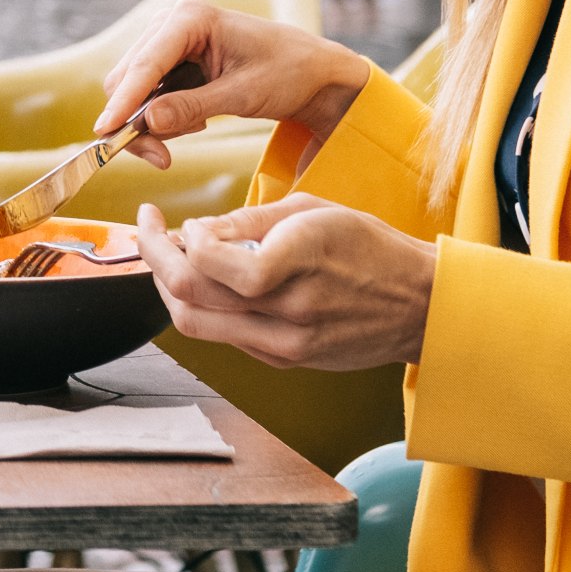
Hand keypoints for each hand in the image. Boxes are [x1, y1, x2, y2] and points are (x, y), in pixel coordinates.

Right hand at [92, 0, 378, 168]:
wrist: (312, 72)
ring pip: (132, 91)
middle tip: (162, 159)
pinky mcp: (171, 62)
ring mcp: (167, 42)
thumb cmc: (287, 74)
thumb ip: (192, 107)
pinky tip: (196, 123)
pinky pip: (148, 96)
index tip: (105, 134)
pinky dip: (163, 118)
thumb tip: (146, 123)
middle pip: (127, 79)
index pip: (145, 64)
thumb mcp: (243, 95)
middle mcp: (170, 23)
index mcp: (190, 18)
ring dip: (151, 123)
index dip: (123, 102)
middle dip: (137, 122)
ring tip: (196, 131)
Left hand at [133, 195, 433, 370]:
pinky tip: (209, 281)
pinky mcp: (286, 361)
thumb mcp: (312, 210)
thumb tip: (194, 231)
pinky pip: (226, 337)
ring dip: (171, 289)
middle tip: (150, 231)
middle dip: (155, 260)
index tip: (179, 220)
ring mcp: (287, 344)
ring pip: (198, 326)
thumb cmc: (370, 247)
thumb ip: (247, 222)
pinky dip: (206, 308)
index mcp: (299, 261)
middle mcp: (290, 310)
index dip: (181, 239)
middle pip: (190, 299)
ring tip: (171, 256)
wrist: (420, 306)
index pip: (210, 263)